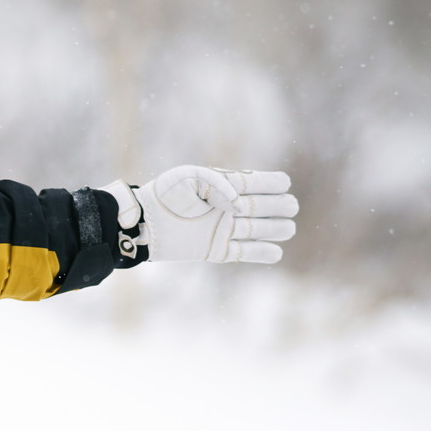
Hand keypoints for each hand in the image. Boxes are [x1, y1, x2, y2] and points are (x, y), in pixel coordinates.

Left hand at [101, 166, 297, 262]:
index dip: (275, 183)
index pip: (262, 183)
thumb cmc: (166, 194)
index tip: (282, 185)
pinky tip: (276, 251)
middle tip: (286, 208)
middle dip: (280, 206)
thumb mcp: (191, 178)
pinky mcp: (218, 250)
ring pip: (262, 230)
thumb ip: (219, 185)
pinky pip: (247, 253)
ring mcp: (226, 229)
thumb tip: (240, 205)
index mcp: (227, 185)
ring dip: (276, 228)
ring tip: (286, 228)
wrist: (144, 222)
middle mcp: (231, 207)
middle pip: (268, 207)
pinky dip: (263, 253)